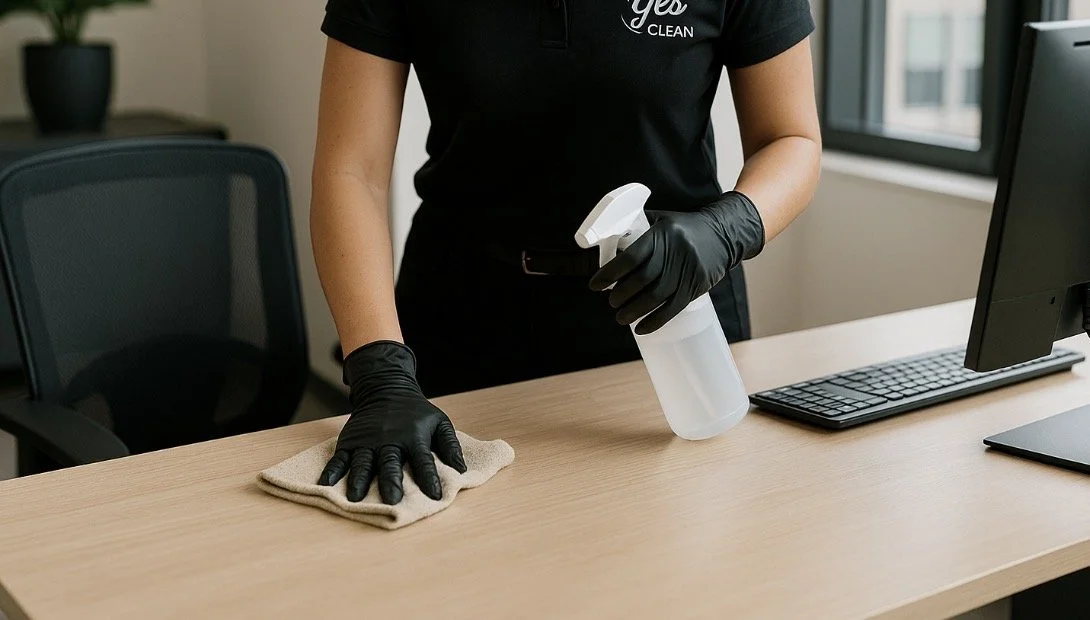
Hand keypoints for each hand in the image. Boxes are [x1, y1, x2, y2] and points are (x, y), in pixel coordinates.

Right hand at [318, 341, 466, 504]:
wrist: (386, 388)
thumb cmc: (416, 413)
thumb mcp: (439, 422)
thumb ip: (450, 446)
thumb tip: (462, 470)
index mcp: (413, 437)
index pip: (424, 460)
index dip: (430, 478)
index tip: (435, 495)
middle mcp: (389, 440)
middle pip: (390, 463)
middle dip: (391, 482)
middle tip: (392, 500)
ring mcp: (367, 441)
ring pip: (363, 462)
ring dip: (359, 480)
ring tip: (355, 498)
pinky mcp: (350, 441)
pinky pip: (339, 457)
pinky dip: (332, 471)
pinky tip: (325, 484)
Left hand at [588, 191, 764, 334]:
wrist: (723, 233)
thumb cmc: (684, 228)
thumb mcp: (662, 221)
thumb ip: (637, 231)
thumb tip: (608, 247)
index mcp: (662, 234)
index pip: (631, 258)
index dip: (610, 274)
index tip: (596, 285)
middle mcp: (675, 252)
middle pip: (642, 280)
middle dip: (621, 295)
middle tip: (611, 302)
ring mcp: (687, 271)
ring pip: (656, 297)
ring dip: (634, 311)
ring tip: (621, 318)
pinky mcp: (696, 286)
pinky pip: (673, 308)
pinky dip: (655, 321)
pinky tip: (641, 328)